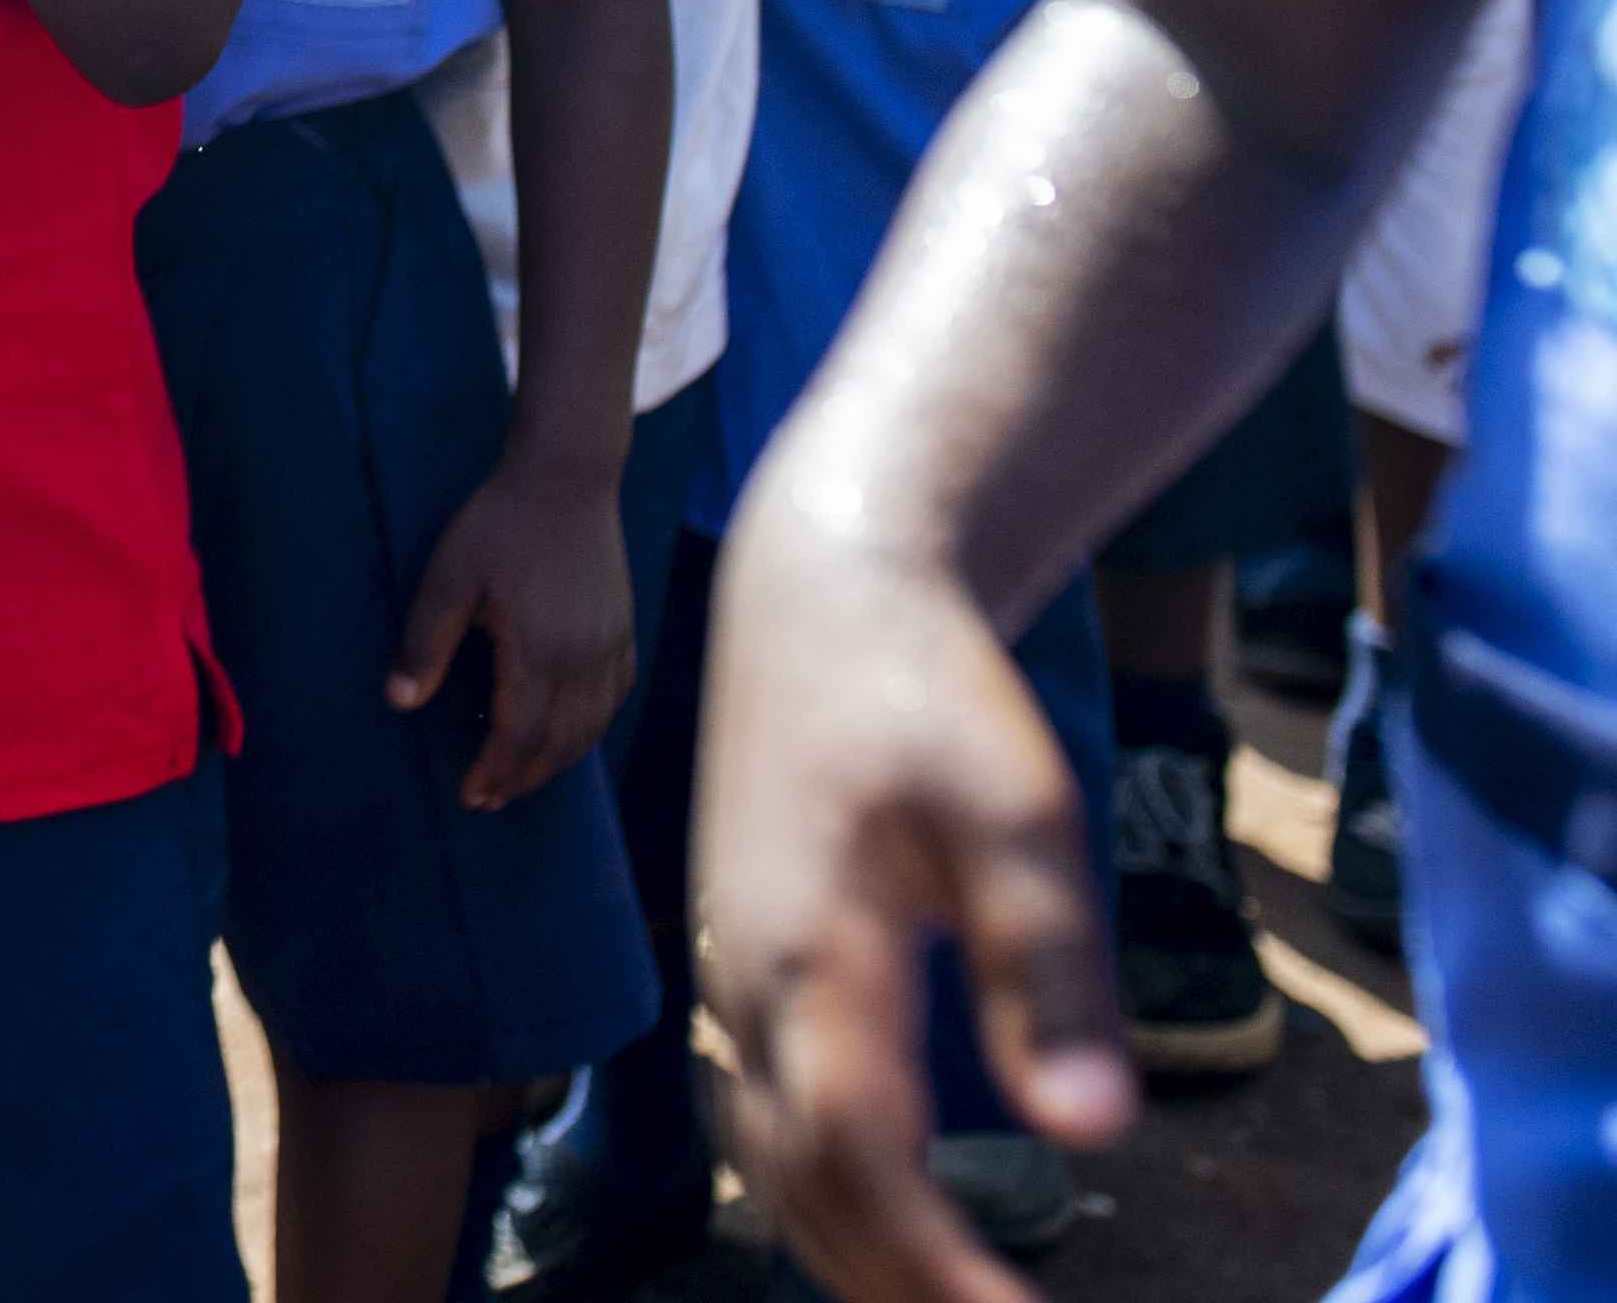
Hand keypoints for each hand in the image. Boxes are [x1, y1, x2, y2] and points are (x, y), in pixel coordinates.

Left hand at [387, 462, 634, 806]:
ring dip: (557, 760)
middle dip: (524, 778)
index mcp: (540, 651)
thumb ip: (424, 642)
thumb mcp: (448, 577)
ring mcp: (611, 645)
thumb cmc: (500, 523)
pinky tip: (569, 731)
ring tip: (522, 776)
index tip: (471, 794)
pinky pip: (614, 697)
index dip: (496, 772)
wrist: (566, 476)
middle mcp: (584, 658)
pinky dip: (591, 727)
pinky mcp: (623, 629)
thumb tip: (399, 701)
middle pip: (561, 744)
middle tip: (490, 798)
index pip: (520, 736)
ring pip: (592, 727)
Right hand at [699, 513, 1133, 1302]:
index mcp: (810, 953)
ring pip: (769, 1158)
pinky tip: (891, 1214)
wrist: (817, 592)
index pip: (857, 1158)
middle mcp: (748, 981)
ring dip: (853, 1251)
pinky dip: (824, 1190)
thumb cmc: (927, 690)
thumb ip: (1051, 976)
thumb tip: (1092, 1132)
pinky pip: (767, 1111)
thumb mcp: (1020, 816)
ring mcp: (733, 971)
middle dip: (895, 1285)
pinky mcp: (745, 957)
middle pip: (799, 1184)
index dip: (932, 1266)